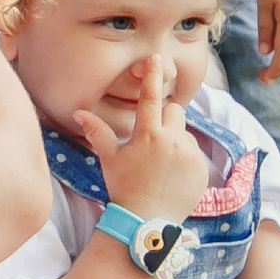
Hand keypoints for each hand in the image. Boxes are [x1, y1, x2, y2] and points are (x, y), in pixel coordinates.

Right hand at [73, 54, 209, 225]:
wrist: (146, 221)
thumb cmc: (123, 188)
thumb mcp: (109, 159)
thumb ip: (98, 132)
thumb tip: (79, 112)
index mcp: (147, 135)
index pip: (150, 97)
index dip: (152, 75)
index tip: (156, 57)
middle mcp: (171, 141)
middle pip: (174, 111)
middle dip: (165, 119)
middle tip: (152, 140)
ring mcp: (189, 155)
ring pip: (185, 133)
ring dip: (175, 140)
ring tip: (161, 164)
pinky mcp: (201, 168)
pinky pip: (194, 153)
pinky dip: (184, 159)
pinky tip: (172, 176)